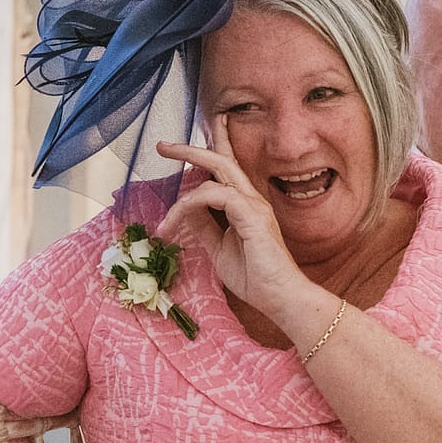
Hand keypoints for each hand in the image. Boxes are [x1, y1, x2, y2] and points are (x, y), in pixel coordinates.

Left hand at [155, 117, 307, 316]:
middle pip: (221, 161)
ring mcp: (254, 206)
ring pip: (217, 174)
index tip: (177, 145)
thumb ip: (203, 227)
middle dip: (190, 149)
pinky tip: (178, 221)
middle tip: (162, 145)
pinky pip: (218, 196)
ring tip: (165, 220)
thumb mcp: (218, 248)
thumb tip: (184, 211)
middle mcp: (252, 199)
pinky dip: (192, 204)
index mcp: (245, 205)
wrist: (279, 297)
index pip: (227, 169)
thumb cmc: (255, 277)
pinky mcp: (252, 217)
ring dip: (183, 191)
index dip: (207, 150)